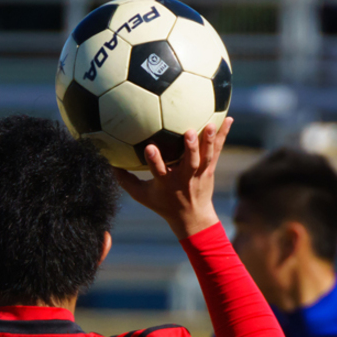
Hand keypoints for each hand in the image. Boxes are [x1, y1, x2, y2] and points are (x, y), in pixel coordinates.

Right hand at [113, 117, 233, 239]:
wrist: (192, 217)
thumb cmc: (163, 203)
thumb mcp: (141, 195)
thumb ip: (125, 179)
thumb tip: (108, 162)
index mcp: (166, 183)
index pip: (158, 171)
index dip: (154, 160)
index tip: (149, 146)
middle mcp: (184, 178)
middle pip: (189, 163)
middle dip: (189, 148)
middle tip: (188, 132)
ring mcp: (199, 174)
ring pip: (205, 156)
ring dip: (208, 141)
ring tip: (210, 124)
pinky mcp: (209, 170)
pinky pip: (217, 151)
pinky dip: (223, 135)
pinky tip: (228, 118)